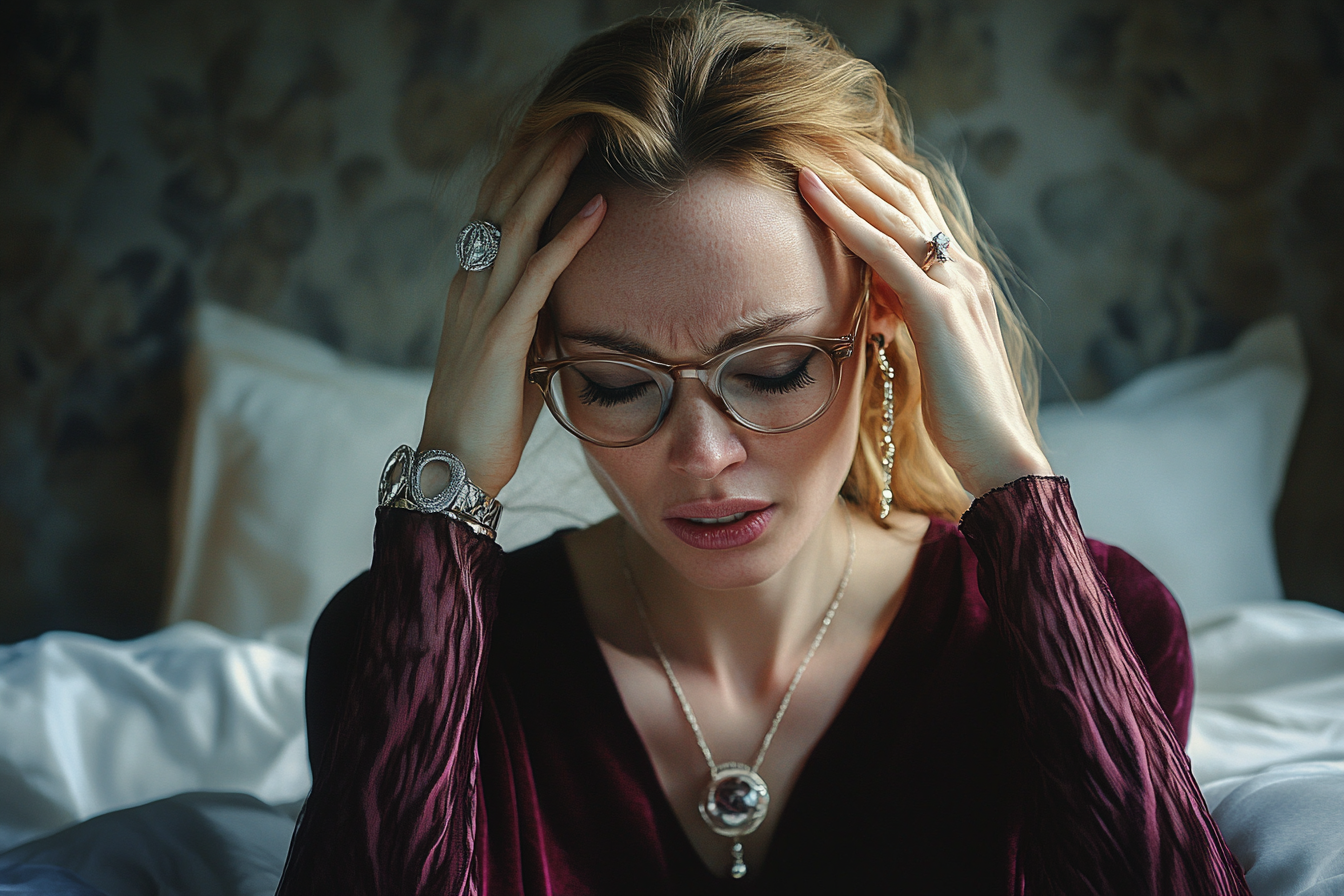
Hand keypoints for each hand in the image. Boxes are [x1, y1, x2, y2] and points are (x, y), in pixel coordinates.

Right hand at [419, 127, 605, 496]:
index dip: (521, 166)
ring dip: (553, 177)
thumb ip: (534, 314)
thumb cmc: (490, 412)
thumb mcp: (517, 351)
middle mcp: (470, 283)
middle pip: (503, 200)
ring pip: (518, 224)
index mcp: (471, 284)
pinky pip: (538, 274)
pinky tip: (597, 210)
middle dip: (539, 154)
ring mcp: (483, 306)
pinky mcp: (503, 335)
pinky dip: (568, 238)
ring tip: (585, 138)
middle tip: (577, 115)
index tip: (553, 130)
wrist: (455, 462)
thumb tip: (567, 291)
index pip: (494, 208)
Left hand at [797, 149, 1050, 497]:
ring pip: (892, 212)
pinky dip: (845, 216)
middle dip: (860, 161)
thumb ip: (909, 321)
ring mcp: (956, 285)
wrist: (1000, 454)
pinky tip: (811, 192)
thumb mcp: (931, 355)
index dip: (878, 180)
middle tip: (813, 132)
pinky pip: (883, 249)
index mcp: (965, 280)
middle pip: (907, 194)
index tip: (836, 157)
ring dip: (844, 175)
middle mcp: (965, 270)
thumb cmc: (965, 418)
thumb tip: (877, 310)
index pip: (919, 211)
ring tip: (802, 146)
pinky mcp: (938, 309)